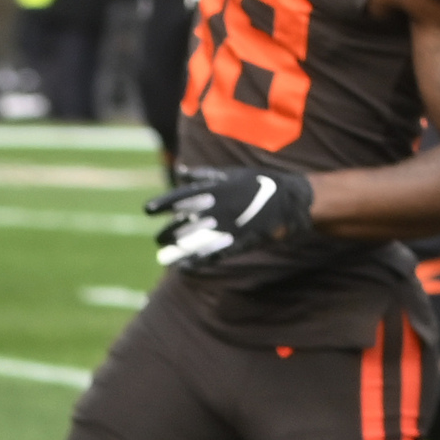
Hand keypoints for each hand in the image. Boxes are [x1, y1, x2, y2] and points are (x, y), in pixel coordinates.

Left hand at [147, 167, 315, 268]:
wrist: (291, 200)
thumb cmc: (259, 184)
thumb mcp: (230, 175)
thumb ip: (203, 176)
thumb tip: (180, 172)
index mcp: (216, 189)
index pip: (182, 196)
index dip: (163, 203)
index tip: (147, 210)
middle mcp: (219, 207)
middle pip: (186, 222)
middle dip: (169, 232)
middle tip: (157, 240)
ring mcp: (229, 225)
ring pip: (196, 240)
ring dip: (178, 250)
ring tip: (163, 257)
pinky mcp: (240, 241)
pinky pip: (215, 253)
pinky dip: (198, 260)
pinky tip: (185, 267)